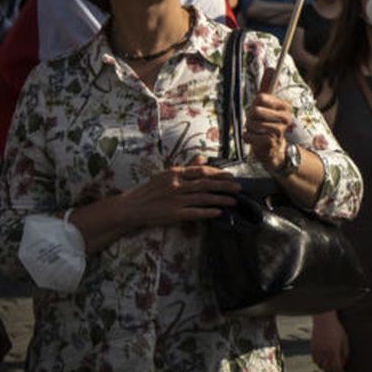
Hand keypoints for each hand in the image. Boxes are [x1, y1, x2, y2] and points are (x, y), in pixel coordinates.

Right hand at [120, 164, 241, 226]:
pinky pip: (194, 213)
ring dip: (220, 199)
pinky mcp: (173, 214)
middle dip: (224, 186)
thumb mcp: (167, 174)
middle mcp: (177, 185)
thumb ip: (187, 167)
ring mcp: (175, 200)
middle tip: (238, 187)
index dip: (218, 173)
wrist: (133, 206)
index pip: (201, 171)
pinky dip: (207, 212)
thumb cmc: (151, 190)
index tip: (230, 175)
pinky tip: (218, 213)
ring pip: (202, 198)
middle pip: (205, 184)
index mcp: (175, 173)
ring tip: (233, 201)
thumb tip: (203, 158)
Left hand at [243, 90, 293, 169]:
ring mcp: (279, 130)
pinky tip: (254, 138)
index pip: (261, 98)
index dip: (255, 104)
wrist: (273, 148)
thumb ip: (267, 86)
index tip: (259, 110)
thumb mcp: (267, 104)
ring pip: (251, 124)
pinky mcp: (271, 142)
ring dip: (249, 128)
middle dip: (250, 117)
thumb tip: (270, 67)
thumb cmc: (267, 123)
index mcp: (285, 107)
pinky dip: (248, 137)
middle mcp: (285, 118)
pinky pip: (249, 136)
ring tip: (256, 131)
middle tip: (255, 122)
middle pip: (255, 110)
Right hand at [311, 311, 348, 371]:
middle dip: (333, 371)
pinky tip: (323, 359)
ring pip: (320, 365)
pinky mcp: (312, 348)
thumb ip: (345, 353)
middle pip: (328, 369)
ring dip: (325, 366)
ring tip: (330, 365)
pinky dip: (319, 362)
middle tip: (337, 370)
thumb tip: (344, 364)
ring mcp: (317, 350)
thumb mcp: (344, 340)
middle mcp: (325, 352)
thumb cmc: (336, 329)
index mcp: (334, 351)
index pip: (337, 368)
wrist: (324, 319)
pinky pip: (314, 360)